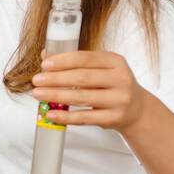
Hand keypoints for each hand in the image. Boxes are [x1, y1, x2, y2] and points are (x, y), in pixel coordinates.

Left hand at [31, 49, 147, 130]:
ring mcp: (119, 100)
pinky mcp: (114, 118)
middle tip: (36, 80)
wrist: (136, 109)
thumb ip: (77, 62)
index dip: (64, 61)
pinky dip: (65, 116)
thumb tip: (46, 55)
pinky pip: (85, 118)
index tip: (45, 65)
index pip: (86, 58)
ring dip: (56, 95)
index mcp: (116, 62)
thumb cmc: (111, 85)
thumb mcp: (101, 70)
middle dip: (56, 79)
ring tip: (38, 94)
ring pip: (82, 97)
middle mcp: (121, 79)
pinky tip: (50, 114)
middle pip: (82, 77)